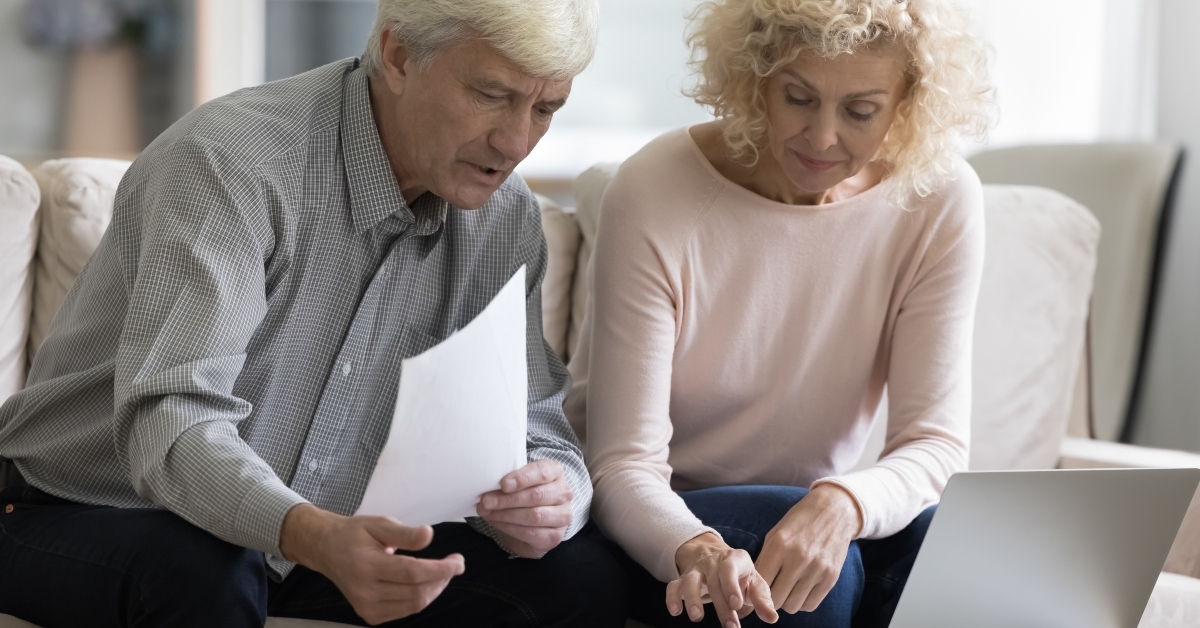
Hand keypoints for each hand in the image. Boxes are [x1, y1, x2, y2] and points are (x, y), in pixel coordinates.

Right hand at [280, 503, 464, 624]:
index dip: (441, 569)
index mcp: (366, 566)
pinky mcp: (369, 615)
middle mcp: (364, 592)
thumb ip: (405, 533)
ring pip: (414, 605)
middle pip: (417, 592)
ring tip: (443, 572)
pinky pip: (405, 611)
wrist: (326, 550)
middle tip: (454, 563)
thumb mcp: (380, 524)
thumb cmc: (355, 534)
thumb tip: (429, 535)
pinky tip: (426, 583)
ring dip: (435, 589)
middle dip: (443, 579)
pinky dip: (421, 598)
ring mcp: (366, 608)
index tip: (459, 561)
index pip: (413, 573)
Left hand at [476, 459, 572, 557]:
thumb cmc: (524, 493)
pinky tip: (497, 523)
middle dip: (508, 499)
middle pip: (537, 496)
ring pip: (534, 516)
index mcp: (555, 472)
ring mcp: (563, 515)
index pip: (542, 472)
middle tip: (486, 501)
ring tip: (487, 513)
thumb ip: (508, 481)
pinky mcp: (555, 536)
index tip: (503, 484)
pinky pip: (531, 533)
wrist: (536, 520)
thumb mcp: (518, 480)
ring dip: (506, 515)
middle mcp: (564, 492)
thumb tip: (486, 490)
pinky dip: (510, 528)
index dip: (522, 478)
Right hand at [668, 532, 778, 626]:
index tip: (736, 604)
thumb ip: (762, 600)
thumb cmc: (740, 575)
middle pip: (714, 581)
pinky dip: (672, 597)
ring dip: (692, 598)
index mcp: (735, 559)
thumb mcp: (754, 583)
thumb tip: (772, 618)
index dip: (731, 585)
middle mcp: (713, 561)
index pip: (730, 568)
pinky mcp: (683, 578)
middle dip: (721, 605)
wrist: (717, 558)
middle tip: (730, 626)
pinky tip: (675, 611)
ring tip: (697, 617)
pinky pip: (673, 585)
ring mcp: (697, 569)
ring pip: (690, 580)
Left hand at [754, 484, 862, 613]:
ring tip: (786, 588)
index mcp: (779, 545)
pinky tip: (800, 589)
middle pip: (775, 600)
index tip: (753, 592)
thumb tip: (748, 592)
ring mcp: (817, 569)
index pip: (760, 583)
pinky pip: (810, 605)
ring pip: (792, 606)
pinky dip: (802, 602)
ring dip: (786, 601)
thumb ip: (763, 561)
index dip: (754, 591)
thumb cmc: (798, 523)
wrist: (833, 511)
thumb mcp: (774, 535)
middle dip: (769, 599)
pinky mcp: (831, 578)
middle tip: (770, 590)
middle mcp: (798, 559)